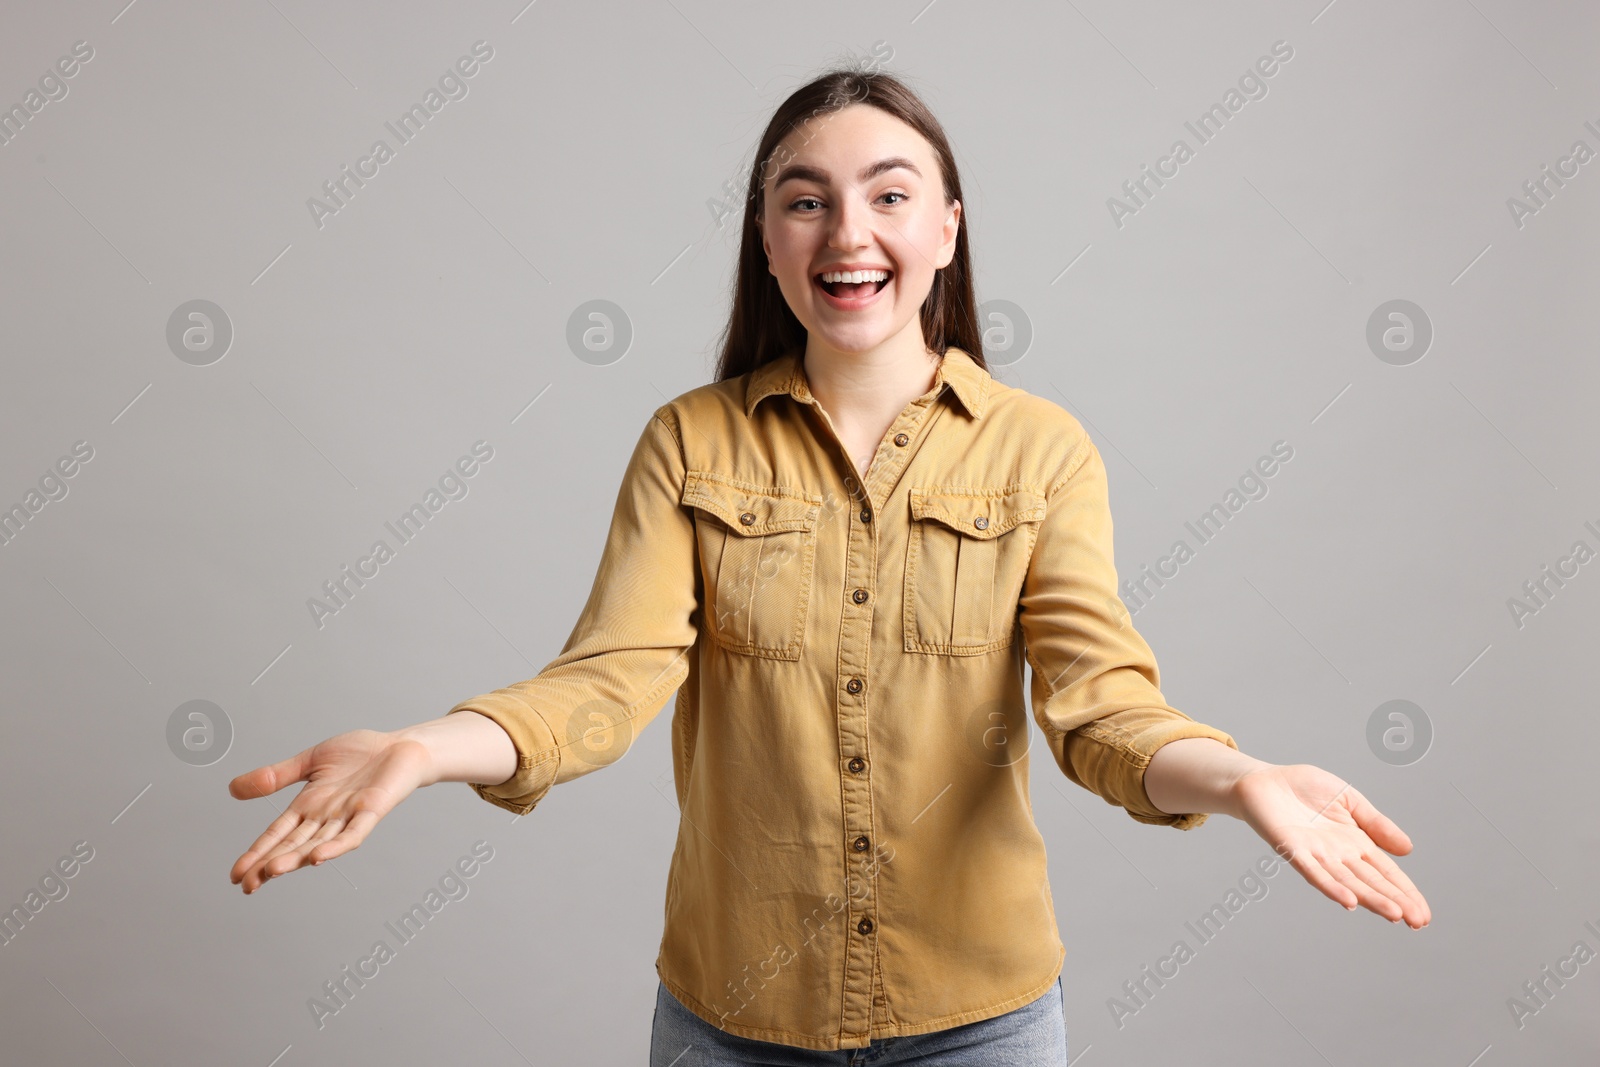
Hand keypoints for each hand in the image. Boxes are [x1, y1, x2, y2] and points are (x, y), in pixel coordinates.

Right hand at [228, 729, 430, 893]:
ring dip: (296, 858)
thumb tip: (232, 789)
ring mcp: (348, 816)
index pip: (277, 835)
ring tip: (272, 872)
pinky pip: (353, 833)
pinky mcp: (371, 811)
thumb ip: (276, 776)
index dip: (257, 854)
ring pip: (318, 843)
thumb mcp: (310, 761)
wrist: (399, 745)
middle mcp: (326, 817)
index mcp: (308, 806)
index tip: (236, 876)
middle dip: (269, 865)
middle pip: (293, 845)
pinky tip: (318, 857)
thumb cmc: (360, 754)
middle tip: (247, 886)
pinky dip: (336, 846)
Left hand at [1230, 763, 1430, 928]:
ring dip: (1370, 898)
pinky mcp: (1292, 849)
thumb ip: (1376, 824)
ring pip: (1347, 882)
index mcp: (1355, 843)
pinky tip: (1347, 900)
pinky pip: (1312, 871)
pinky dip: (1330, 886)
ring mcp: (1316, 855)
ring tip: (1394, 914)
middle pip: (1371, 882)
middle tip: (1418, 923)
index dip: (1405, 892)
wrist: (1266, 780)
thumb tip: (1408, 850)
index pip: (1386, 873)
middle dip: (1395, 901)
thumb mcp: (1350, 800)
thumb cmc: (1306, 789)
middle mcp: (1338, 855)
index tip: (1424, 915)